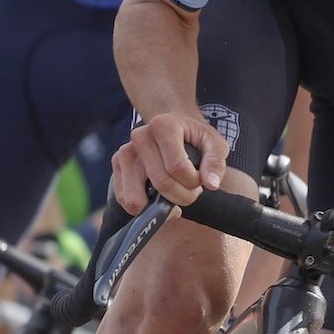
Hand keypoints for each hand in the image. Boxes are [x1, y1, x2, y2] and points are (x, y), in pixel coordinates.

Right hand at [112, 112, 228, 211]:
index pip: (178, 167)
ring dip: (161, 207)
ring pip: (137, 198)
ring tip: (174, 194)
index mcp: (163, 125)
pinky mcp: (117, 167)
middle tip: (191, 191)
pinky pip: (125, 200)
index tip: (200, 180)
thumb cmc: (195, 139)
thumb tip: (211, 184)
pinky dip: (144, 208)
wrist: (173, 130)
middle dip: (182, 196)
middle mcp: (140, 136)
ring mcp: (125, 152)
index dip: (193, 182)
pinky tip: (158, 200)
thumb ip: (216, 162)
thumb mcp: (214, 144)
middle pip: (161, 184)